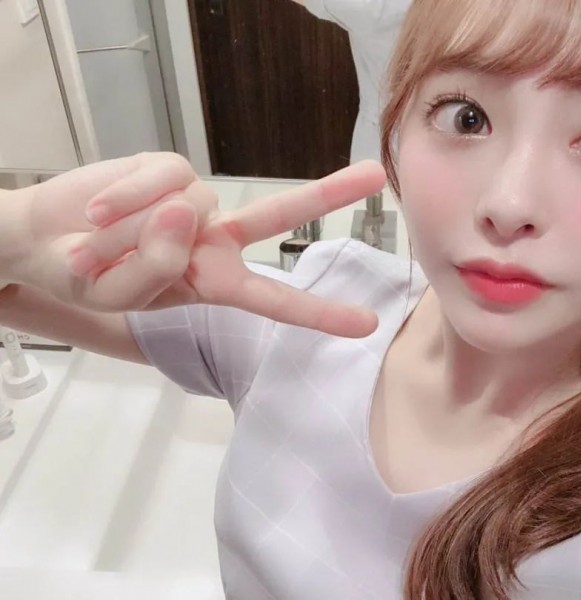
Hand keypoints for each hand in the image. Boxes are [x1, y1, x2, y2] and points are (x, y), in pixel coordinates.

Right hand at [13, 153, 384, 337]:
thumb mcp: (115, 297)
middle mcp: (213, 239)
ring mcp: (194, 202)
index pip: (272, 299)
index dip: (318, 313)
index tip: (366, 323)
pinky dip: (120, 199)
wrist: (42, 242)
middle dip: (326, 195)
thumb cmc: (85, 279)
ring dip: (128, 231)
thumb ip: (154, 267)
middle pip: (276, 215)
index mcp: (212, 282)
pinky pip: (156, 176)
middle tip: (375, 175)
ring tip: (93, 245)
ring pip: (182, 206)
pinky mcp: (167, 167)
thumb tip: (184, 210)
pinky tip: (95, 212)